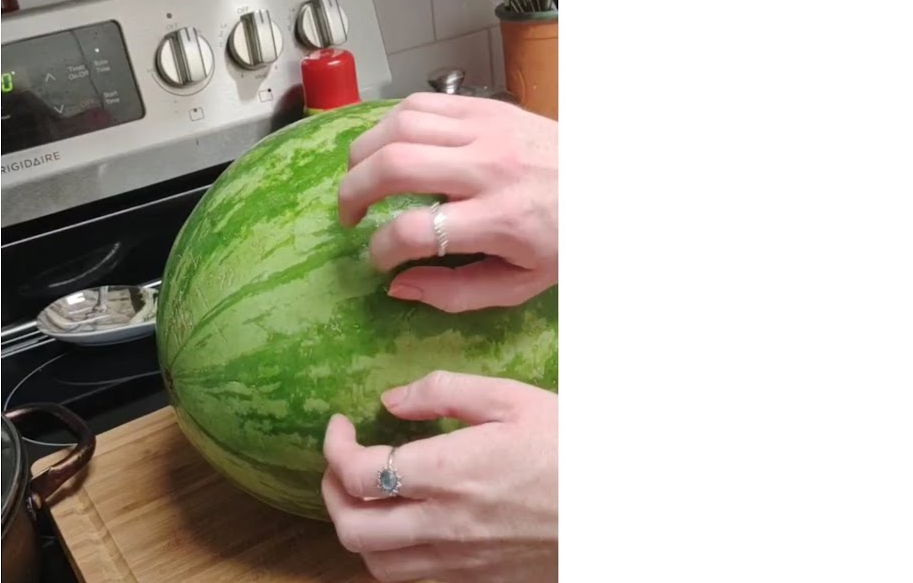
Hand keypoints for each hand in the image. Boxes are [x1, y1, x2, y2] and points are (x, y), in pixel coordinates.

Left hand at [321, 371, 556, 582]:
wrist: (626, 505)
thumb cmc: (572, 444)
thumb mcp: (512, 398)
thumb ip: (443, 392)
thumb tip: (391, 400)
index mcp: (450, 472)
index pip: (358, 473)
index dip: (334, 447)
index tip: (340, 426)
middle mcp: (446, 523)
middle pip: (353, 527)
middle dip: (331, 491)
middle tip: (341, 462)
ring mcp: (461, 559)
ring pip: (376, 562)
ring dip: (356, 528)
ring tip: (364, 495)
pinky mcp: (478, 578)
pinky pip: (412, 578)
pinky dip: (389, 554)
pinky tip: (401, 524)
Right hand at [338, 93, 557, 311]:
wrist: (612, 183)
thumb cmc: (564, 240)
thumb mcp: (520, 284)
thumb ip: (456, 293)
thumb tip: (398, 285)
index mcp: (501, 220)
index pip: (415, 230)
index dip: (381, 250)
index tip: (379, 259)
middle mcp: (489, 168)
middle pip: (394, 166)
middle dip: (352, 193)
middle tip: (349, 215)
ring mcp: (486, 130)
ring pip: (398, 127)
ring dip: (364, 155)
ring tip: (361, 179)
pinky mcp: (485, 107)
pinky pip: (419, 104)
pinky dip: (389, 125)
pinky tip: (389, 149)